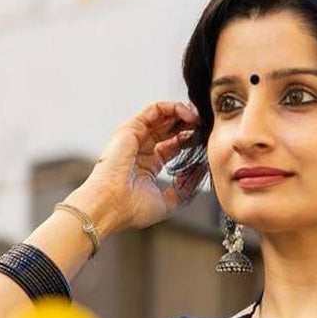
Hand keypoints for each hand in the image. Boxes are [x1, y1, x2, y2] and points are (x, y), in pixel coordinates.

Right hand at [79, 99, 206, 233]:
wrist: (111, 205)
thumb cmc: (132, 209)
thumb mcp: (167, 203)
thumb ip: (183, 189)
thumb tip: (199, 173)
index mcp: (148, 165)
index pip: (173, 146)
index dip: (190, 141)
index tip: (205, 143)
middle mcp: (141, 149)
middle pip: (168, 129)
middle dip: (188, 125)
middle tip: (204, 127)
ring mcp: (135, 137)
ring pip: (162, 116)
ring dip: (183, 113)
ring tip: (199, 119)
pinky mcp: (131, 128)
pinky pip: (155, 109)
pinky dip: (173, 108)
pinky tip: (188, 116)